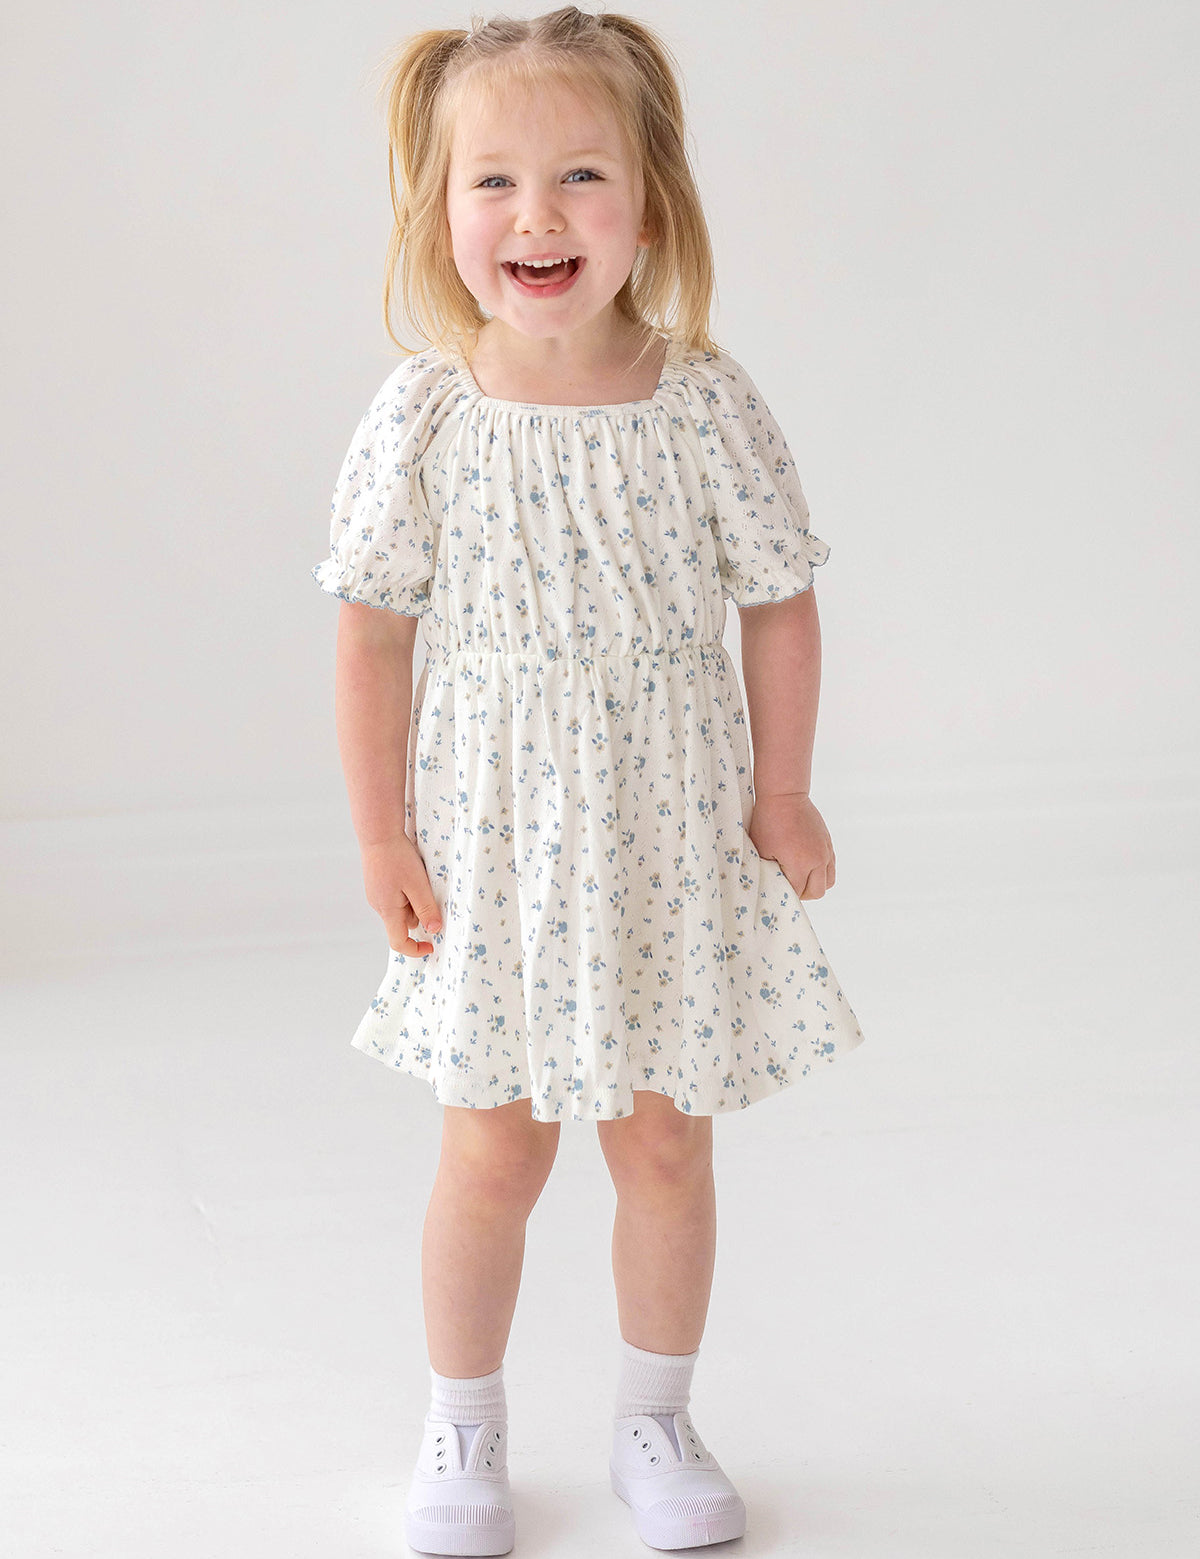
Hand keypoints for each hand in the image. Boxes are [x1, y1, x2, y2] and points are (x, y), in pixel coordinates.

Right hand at [360, 833, 442, 956]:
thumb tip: (434, 930)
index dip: (415, 949)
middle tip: (429, 892)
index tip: (432, 946)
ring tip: (418, 878)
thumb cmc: (397, 857)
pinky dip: (407, 890)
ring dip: (414, 900)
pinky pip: (396, 896)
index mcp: (387, 910)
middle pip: (403, 923)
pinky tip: (409, 872)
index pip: (398, 942)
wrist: (378, 833)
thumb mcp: (418, 885)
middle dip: (419, 914)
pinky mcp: (378, 884)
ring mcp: (376, 894)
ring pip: (401, 908)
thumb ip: (426, 909)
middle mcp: (379, 905)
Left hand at [747, 792, 835, 899]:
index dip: (785, 893)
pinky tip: (807, 865)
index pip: (797, 892)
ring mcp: (825, 851)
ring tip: (800, 877)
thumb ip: (769, 871)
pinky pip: (831, 867)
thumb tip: (771, 886)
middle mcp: (818, 859)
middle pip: (817, 892)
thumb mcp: (761, 850)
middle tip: (788, 885)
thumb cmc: (768, 821)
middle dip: (803, 894)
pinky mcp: (828, 843)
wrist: (784, 795)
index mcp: (800, 863)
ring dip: (815, 884)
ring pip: (828, 882)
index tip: (776, 888)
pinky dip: (821, 872)